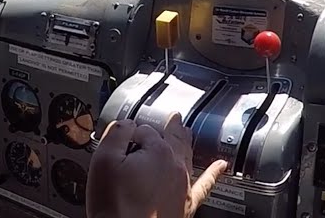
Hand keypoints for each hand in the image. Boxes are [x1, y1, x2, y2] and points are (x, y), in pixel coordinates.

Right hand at [86, 113, 228, 217]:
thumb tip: (126, 124)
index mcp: (156, 151)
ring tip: (186, 131)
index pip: (144, 130)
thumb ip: (116, 135)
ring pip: (187, 155)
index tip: (122, 140)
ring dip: (185, 142)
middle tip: (173, 117)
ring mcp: (184, 185)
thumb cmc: (115, 208)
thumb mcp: (104, 162)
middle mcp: (175, 166)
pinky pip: (205, 184)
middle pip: (172, 139)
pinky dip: (213, 173)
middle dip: (170, 127)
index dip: (131, 133)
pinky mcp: (187, 205)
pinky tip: (221, 166)